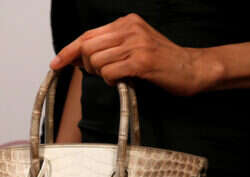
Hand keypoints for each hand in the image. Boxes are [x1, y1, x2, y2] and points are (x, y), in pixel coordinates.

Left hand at [49, 13, 222, 95]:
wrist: (193, 69)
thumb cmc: (163, 62)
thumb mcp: (135, 47)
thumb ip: (110, 49)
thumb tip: (79, 60)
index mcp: (127, 22)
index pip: (88, 35)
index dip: (69, 50)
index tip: (56, 63)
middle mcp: (130, 29)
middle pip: (88, 48)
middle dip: (88, 66)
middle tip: (101, 74)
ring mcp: (137, 44)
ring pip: (97, 61)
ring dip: (101, 75)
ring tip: (117, 77)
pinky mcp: (142, 62)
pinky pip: (110, 72)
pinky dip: (111, 80)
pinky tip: (123, 81)